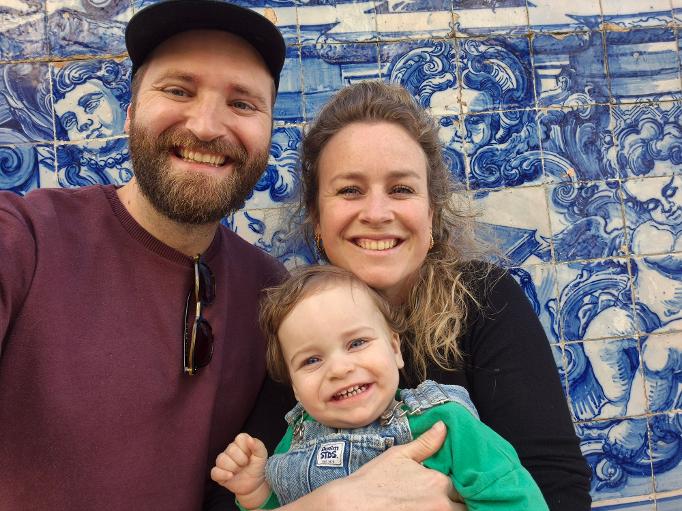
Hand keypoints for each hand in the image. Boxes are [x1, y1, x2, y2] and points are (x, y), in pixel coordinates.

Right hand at [211, 433, 269, 508]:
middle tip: (245, 465)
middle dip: (241, 460)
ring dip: (233, 468)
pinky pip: (214, 472)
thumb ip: (258, 446)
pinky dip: (222, 474)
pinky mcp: (218, 473)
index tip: (250, 456)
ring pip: (221, 460)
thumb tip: (249, 439)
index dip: (247, 449)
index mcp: (240, 443)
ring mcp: (222, 462)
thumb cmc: (257, 467)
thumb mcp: (262, 456)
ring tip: (239, 471)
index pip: (239, 438)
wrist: (254, 484)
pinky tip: (231, 476)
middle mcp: (229, 450)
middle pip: (230, 450)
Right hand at [283, 421, 464, 510]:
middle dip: (459, 500)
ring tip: (435, 501)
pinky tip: (425, 508)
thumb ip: (426, 443)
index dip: (463, 483)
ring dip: (451, 507)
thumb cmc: (373, 480)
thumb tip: (443, 427)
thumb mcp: (399, 455)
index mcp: (438, 482)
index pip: (466, 485)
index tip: (457, 482)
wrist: (352, 505)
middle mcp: (440, 505)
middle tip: (451, 494)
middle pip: (465, 505)